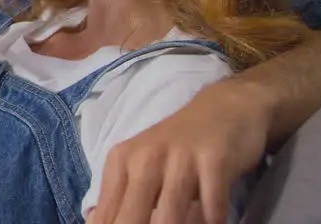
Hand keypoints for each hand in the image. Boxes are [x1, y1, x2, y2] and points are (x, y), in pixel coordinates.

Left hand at [88, 83, 270, 223]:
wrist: (225, 109)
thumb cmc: (179, 146)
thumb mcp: (141, 164)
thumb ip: (120, 196)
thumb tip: (95, 222)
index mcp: (121, 162)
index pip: (106, 215)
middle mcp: (145, 158)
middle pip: (131, 219)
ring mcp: (180, 158)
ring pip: (170, 218)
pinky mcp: (214, 161)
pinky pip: (212, 209)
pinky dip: (213, 223)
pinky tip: (214, 223)